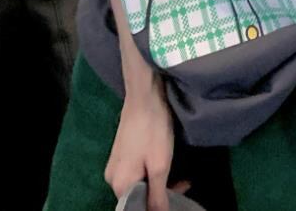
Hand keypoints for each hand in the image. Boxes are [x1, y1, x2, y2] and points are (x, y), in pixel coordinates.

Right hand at [105, 76, 190, 210]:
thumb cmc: (152, 130)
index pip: (138, 209)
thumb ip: (158, 195)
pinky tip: (164, 162)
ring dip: (158, 182)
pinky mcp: (120, 152)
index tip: (180, 194)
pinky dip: (150, 171)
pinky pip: (135, 171)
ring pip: (138, 183)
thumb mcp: (159, 165)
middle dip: (161, 193)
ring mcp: (115, 164)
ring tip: (178, 174)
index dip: (159, 206)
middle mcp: (112, 178)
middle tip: (184, 183)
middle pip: (137, 197)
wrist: (144, 95)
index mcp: (119, 185)